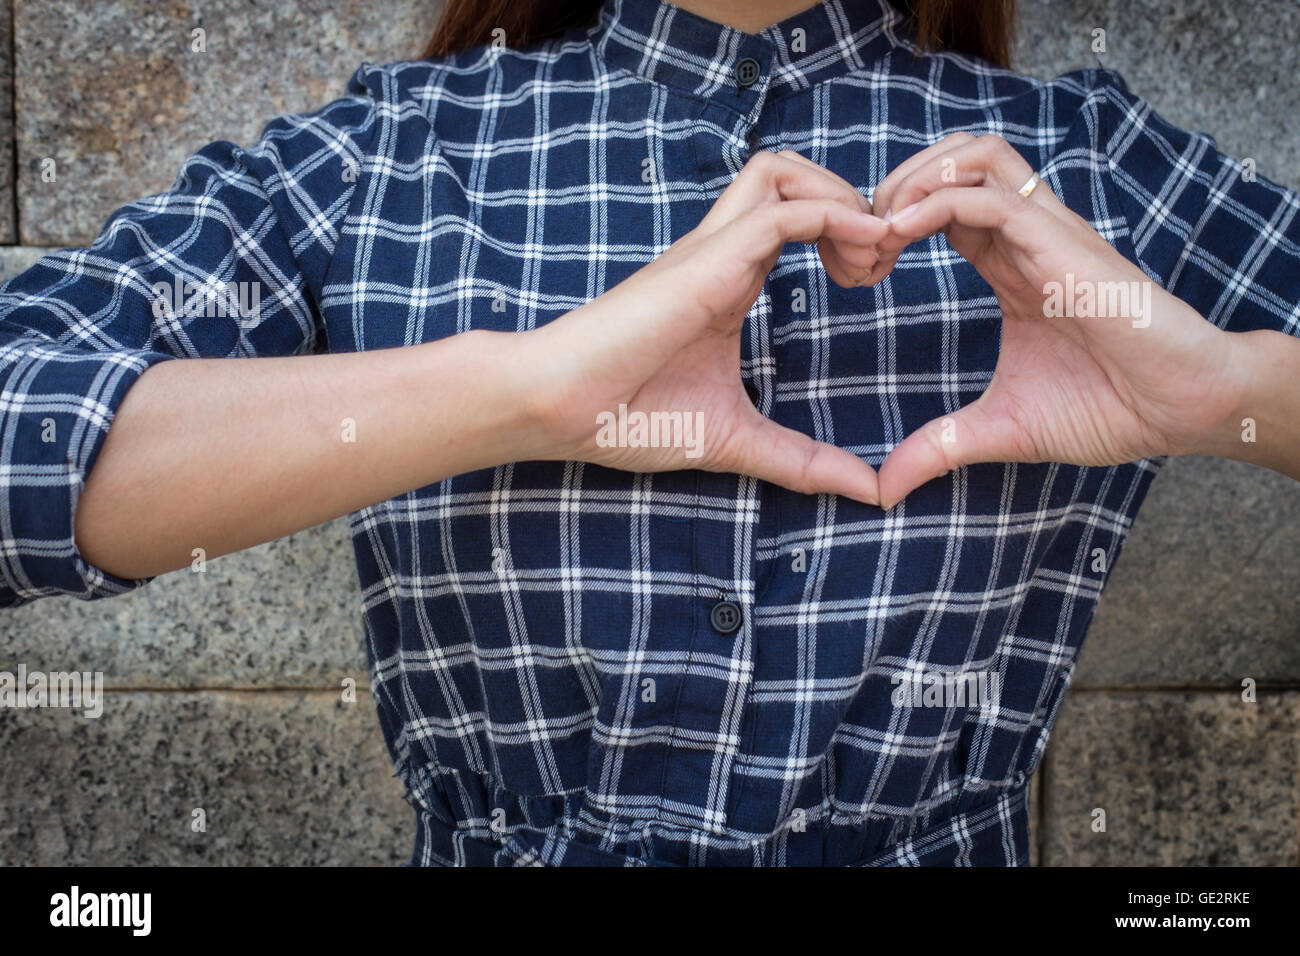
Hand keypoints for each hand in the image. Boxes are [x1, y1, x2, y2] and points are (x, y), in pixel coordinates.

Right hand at [524, 150, 888, 503]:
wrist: (562, 409)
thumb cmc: (629, 417)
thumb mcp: (740, 441)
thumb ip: (805, 461)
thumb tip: (871, 492)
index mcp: (728, 281)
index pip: (794, 218)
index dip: (847, 232)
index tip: (873, 281)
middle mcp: (721, 254)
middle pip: (791, 176)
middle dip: (852, 199)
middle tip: (878, 262)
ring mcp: (711, 252)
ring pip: (783, 171)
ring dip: (842, 197)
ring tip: (867, 255)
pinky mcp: (707, 261)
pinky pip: (781, 211)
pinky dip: (833, 215)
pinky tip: (862, 248)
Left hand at [866, 133, 1242, 507]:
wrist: (1184, 409)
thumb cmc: (1110, 407)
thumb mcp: (1000, 430)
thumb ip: (938, 446)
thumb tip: (884, 489)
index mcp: (1008, 264)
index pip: (939, 204)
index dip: (889, 221)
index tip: (857, 270)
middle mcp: (1026, 237)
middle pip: (953, 158)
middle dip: (893, 183)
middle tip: (859, 243)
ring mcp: (1048, 235)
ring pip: (975, 155)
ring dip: (914, 179)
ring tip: (879, 231)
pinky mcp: (1065, 247)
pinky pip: (994, 197)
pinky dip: (937, 203)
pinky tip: (898, 234)